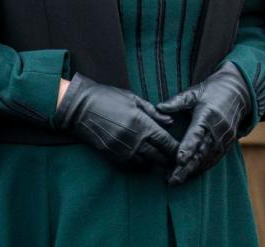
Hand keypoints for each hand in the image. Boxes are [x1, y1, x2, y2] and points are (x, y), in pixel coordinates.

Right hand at [53, 74, 176, 170]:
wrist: (81, 107)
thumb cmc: (109, 98)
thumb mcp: (134, 100)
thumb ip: (154, 113)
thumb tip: (170, 121)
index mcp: (143, 124)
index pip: (165, 142)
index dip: (175, 149)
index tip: (182, 151)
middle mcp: (134, 140)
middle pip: (157, 157)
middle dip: (167, 159)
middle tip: (174, 160)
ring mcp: (122, 150)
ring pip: (144, 164)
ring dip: (152, 164)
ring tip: (159, 162)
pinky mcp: (111, 155)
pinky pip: (128, 167)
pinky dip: (137, 167)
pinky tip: (142, 163)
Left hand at [157, 62, 250, 184]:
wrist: (238, 92)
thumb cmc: (212, 91)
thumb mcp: (194, 92)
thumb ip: (177, 101)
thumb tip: (159, 108)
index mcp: (208, 115)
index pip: (197, 134)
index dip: (188, 148)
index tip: (179, 160)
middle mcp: (218, 129)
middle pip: (201, 152)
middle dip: (187, 167)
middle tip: (172, 180)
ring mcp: (224, 137)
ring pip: (207, 158)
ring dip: (193, 170)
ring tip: (176, 180)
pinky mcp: (228, 143)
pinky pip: (215, 158)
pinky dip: (203, 167)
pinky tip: (191, 174)